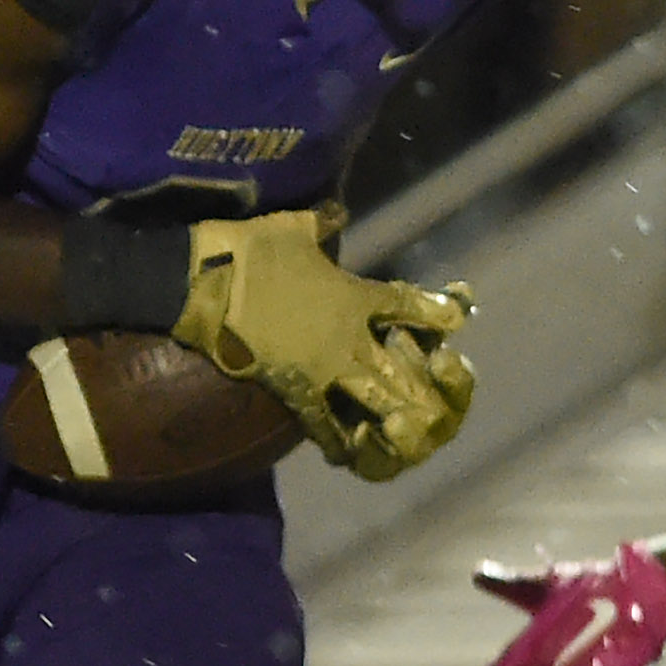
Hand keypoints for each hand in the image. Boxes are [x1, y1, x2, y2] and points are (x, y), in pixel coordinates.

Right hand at [171, 208, 474, 477]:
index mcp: (355, 295)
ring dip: (398, 420)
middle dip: (428, 388)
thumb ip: (322, 222)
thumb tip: (335, 211)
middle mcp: (349, 337)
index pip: (410, 306)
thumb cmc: (251, 250)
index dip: (438, 312)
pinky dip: (341, 444)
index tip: (458, 319)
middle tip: (438, 398)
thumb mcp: (293, 226)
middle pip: (406, 372)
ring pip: (378, 405)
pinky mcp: (294, 391)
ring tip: (410, 431)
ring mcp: (325, 368)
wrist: (206, 284)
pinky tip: (351, 453)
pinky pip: (325, 428)